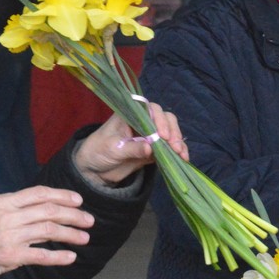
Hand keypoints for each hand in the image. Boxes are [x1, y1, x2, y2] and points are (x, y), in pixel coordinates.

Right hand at [0, 187, 96, 278]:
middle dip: (74, 215)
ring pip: (49, 231)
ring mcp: (8, 236)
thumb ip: (14, 209)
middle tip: (89, 221)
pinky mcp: (9, 257)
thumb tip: (43, 207)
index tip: (79, 200)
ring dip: (71, 235)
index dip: (63, 195)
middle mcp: (6, 216)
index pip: (39, 193)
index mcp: (2, 202)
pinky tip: (71, 257)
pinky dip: (59, 257)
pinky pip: (41, 255)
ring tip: (85, 238)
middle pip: (50, 210)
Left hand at [72, 102, 187, 184]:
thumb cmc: (98, 151)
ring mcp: (150, 135)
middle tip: (174, 147)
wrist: (94, 169)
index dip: (159, 119)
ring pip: (171, 132)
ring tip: (181, 155)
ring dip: (178, 142)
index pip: (150, 109)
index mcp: (130, 114)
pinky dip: (178, 152)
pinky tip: (183, 159)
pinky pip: (170, 148)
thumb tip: (150, 147)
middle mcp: (142, 121)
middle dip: (173, 131)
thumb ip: (131, 148)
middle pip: (165, 119)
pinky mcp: (154, 149)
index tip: (163, 135)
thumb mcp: (112, 149)